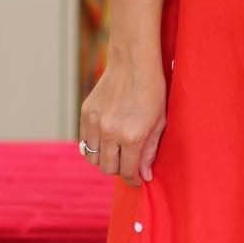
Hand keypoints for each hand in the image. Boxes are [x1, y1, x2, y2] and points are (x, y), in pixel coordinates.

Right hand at [79, 55, 166, 186]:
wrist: (133, 63)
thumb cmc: (152, 91)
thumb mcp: (159, 123)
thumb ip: (150, 151)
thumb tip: (144, 175)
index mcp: (132, 137)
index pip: (127, 172)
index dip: (134, 180)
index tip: (138, 179)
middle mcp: (110, 133)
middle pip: (108, 168)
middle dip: (119, 171)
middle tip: (128, 164)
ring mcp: (95, 123)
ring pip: (93, 158)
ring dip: (104, 160)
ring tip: (116, 153)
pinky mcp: (86, 114)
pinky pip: (84, 142)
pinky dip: (93, 147)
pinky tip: (105, 141)